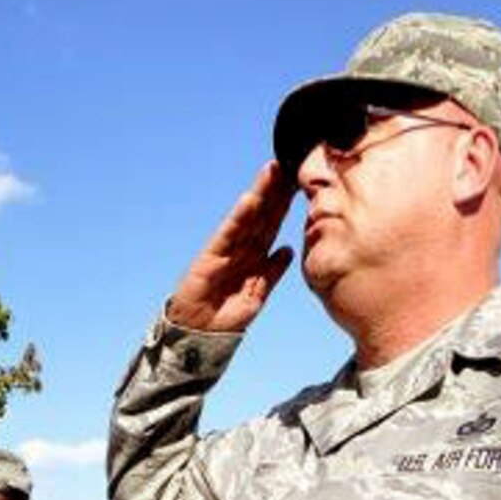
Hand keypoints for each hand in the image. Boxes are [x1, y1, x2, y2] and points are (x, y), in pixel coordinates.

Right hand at [168, 162, 296, 334]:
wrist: (199, 336)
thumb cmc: (225, 318)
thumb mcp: (257, 295)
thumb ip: (271, 272)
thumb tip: (288, 250)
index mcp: (253, 256)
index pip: (272, 224)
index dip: (285, 203)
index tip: (301, 181)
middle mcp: (240, 248)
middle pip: (262, 214)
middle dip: (276, 190)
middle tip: (291, 163)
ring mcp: (226, 250)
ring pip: (247, 217)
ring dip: (260, 193)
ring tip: (273, 169)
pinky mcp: (210, 256)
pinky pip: (228, 234)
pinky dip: (239, 216)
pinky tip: (250, 199)